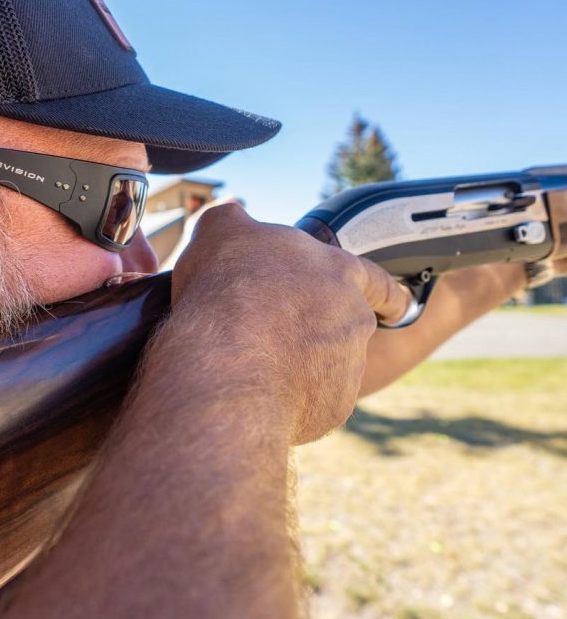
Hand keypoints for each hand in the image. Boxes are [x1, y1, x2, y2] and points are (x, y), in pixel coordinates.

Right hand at [170, 203, 410, 444]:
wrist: (228, 364)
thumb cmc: (229, 289)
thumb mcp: (220, 229)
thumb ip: (233, 216)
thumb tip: (233, 210)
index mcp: (339, 272)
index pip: (378, 280)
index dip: (385, 292)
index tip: (397, 305)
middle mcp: (355, 319)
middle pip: (345, 326)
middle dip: (318, 332)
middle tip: (276, 336)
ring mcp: (348, 367)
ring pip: (327, 367)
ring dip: (298, 366)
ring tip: (250, 365)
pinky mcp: (333, 407)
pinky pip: (312, 403)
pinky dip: (288, 399)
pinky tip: (253, 393)